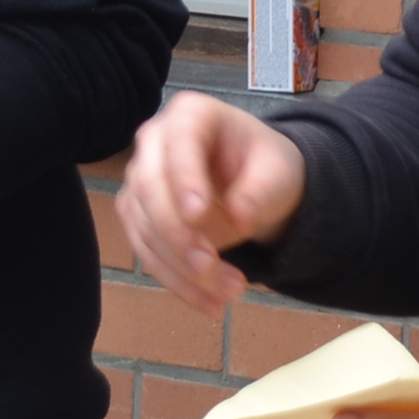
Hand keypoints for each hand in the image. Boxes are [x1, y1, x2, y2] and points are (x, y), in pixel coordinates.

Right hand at [115, 92, 304, 318]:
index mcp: (191, 114)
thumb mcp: (279, 173)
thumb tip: (239, 219)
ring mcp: (140, 180)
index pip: (179, 142)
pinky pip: (147, 253)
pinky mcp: (138, 217)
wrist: (257, 185)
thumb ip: (260, 191)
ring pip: (145, 228)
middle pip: (150, 188)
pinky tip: (208, 303)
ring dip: (181, 269)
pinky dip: (176, 282)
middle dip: (179, 235)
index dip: (184, 178)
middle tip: (212, 269)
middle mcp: (155, 142)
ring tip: (227, 296)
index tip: (198, 215)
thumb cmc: (266, 167)